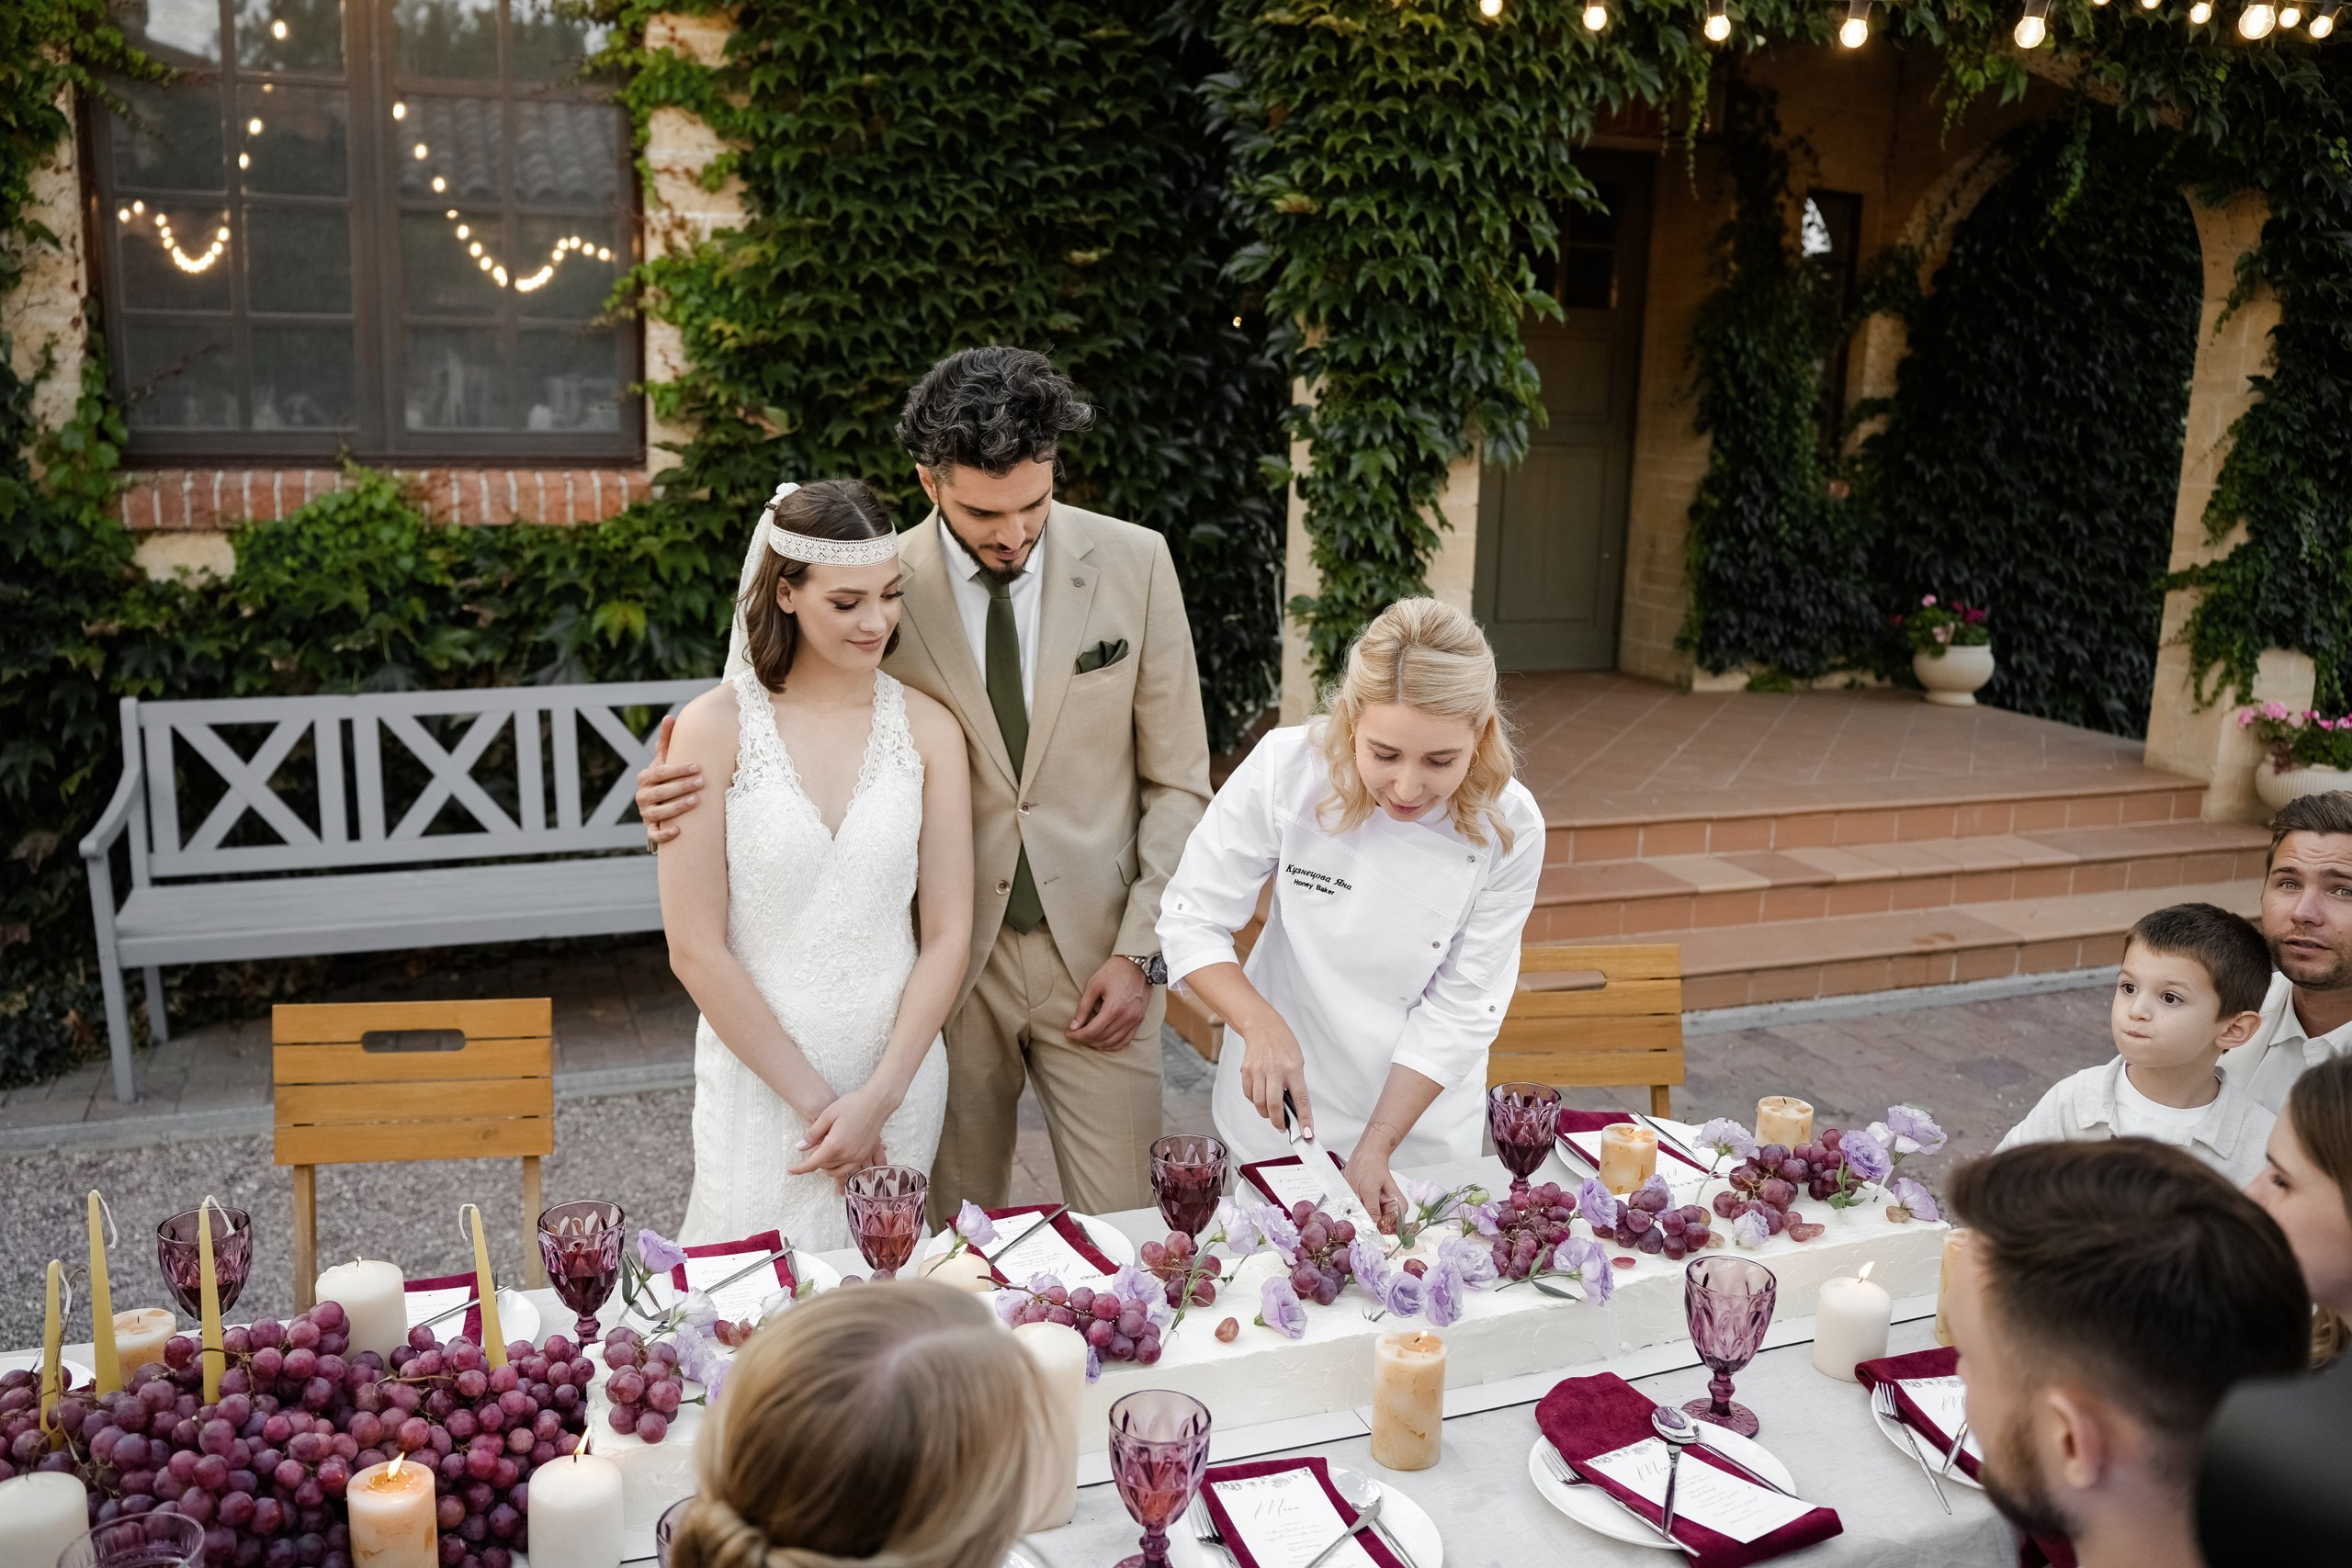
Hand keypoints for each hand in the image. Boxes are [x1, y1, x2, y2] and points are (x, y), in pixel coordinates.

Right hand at [636, 714, 706, 847]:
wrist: (662, 801)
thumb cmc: (668, 776)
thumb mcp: (667, 758)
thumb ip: (668, 740)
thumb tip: (670, 717)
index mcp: (645, 777)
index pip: (660, 772)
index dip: (678, 770)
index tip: (697, 768)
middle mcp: (642, 795)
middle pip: (660, 792)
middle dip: (681, 787)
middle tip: (702, 783)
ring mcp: (645, 813)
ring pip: (658, 812)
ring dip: (677, 807)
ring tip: (696, 801)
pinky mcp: (650, 829)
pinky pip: (654, 834)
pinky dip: (664, 834)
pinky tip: (679, 830)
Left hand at [789, 1084, 897, 1181]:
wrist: (877, 1102)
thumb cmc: (852, 1104)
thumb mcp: (827, 1115)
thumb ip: (813, 1133)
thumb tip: (800, 1148)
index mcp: (835, 1144)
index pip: (813, 1163)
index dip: (800, 1169)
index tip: (790, 1170)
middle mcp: (847, 1154)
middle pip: (824, 1167)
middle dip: (815, 1159)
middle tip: (816, 1143)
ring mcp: (858, 1156)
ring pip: (836, 1171)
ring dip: (827, 1165)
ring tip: (825, 1150)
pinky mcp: (864, 1155)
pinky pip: (849, 1169)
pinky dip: (840, 1167)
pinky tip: (836, 1157)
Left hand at [1068, 956, 1149, 1049]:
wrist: (1137, 964)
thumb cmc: (1114, 971)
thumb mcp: (1094, 985)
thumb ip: (1083, 1007)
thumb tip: (1073, 1026)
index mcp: (1114, 1008)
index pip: (1092, 1031)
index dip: (1078, 1036)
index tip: (1068, 1034)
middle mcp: (1126, 1017)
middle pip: (1102, 1038)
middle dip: (1085, 1040)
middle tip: (1074, 1036)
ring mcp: (1135, 1020)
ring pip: (1113, 1043)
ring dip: (1097, 1044)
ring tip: (1086, 1039)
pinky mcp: (1139, 1020)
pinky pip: (1126, 1040)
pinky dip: (1113, 1045)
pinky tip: (1102, 1043)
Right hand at [1238, 1010, 1311, 1136]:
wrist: (1262, 1027)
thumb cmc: (1283, 1045)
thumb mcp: (1297, 1062)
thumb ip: (1295, 1085)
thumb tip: (1294, 1109)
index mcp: (1292, 1068)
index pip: (1300, 1099)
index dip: (1304, 1119)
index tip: (1307, 1134)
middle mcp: (1274, 1070)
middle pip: (1274, 1106)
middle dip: (1278, 1122)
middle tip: (1282, 1126)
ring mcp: (1258, 1071)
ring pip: (1259, 1103)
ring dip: (1266, 1113)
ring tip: (1272, 1112)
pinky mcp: (1246, 1071)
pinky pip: (1249, 1095)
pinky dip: (1255, 1102)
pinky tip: (1261, 1097)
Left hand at [1343, 1141, 1405, 1234]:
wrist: (1364, 1154)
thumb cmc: (1371, 1165)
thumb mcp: (1369, 1188)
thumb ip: (1371, 1209)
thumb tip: (1373, 1228)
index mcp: (1397, 1205)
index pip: (1393, 1227)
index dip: (1382, 1233)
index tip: (1370, 1234)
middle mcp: (1389, 1209)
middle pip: (1381, 1228)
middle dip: (1368, 1227)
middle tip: (1360, 1222)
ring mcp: (1377, 1209)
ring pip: (1369, 1224)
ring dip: (1360, 1221)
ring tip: (1356, 1208)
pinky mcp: (1367, 1207)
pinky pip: (1361, 1218)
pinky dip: (1355, 1215)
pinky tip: (1353, 1207)